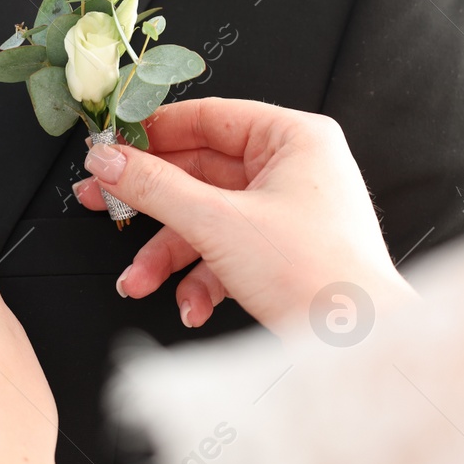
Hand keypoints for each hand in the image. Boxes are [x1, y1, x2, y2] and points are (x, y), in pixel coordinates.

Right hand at [75, 99, 411, 331]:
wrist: (359, 346)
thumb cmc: (321, 276)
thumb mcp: (220, 223)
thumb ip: (155, 188)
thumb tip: (110, 161)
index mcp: (294, 138)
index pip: (208, 118)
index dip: (153, 133)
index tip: (111, 148)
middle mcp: (295, 169)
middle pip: (201, 173)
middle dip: (151, 204)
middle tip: (104, 203)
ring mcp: (290, 214)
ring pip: (208, 219)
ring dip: (168, 255)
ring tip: (139, 280)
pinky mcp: (283, 254)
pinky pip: (227, 253)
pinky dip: (202, 280)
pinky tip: (190, 305)